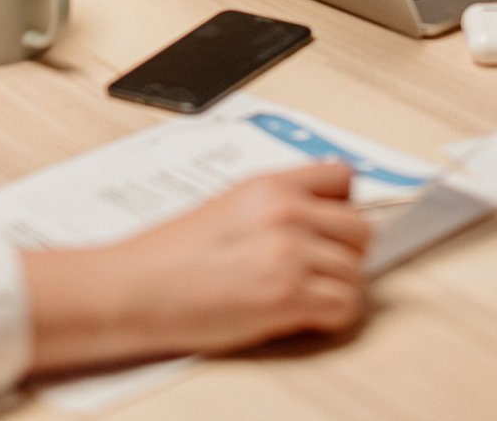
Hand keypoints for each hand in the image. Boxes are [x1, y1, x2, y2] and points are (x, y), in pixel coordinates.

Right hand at [23, 162, 368, 374]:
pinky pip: (345, 307)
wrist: (136, 289)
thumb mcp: (227, 206)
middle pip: (360, 228)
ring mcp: (289, 253)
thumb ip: (274, 204)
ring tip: (304, 296)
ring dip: (336, 289)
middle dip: (345, 252)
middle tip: (319, 269)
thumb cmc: (168, 256)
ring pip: (355, 272)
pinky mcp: (288, 295)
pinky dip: (332, 317)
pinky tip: (306, 317)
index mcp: (269, 185)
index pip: (343, 178)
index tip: (334, 227)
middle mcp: (286, 212)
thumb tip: (315, 217)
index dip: (343, 206)